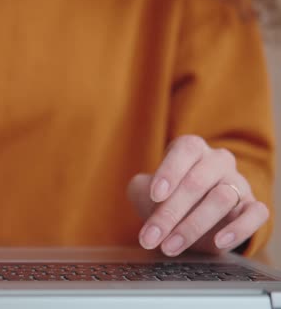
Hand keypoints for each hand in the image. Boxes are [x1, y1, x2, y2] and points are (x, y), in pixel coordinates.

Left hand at [128, 135, 268, 255]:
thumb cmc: (166, 197)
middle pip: (197, 182)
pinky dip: (239, 228)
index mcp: (192, 149)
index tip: (154, 195)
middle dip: (170, 213)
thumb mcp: (145, 190)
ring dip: (193, 226)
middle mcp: (217, 162)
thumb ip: (141, 189)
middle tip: (151, 236)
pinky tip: (219, 242)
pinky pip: (256, 213)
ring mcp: (237, 183)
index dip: (169, 171)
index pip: (185, 150)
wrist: (190, 217)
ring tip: (170, 246)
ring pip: (222, 198)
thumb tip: (148, 199)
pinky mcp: (253, 206)